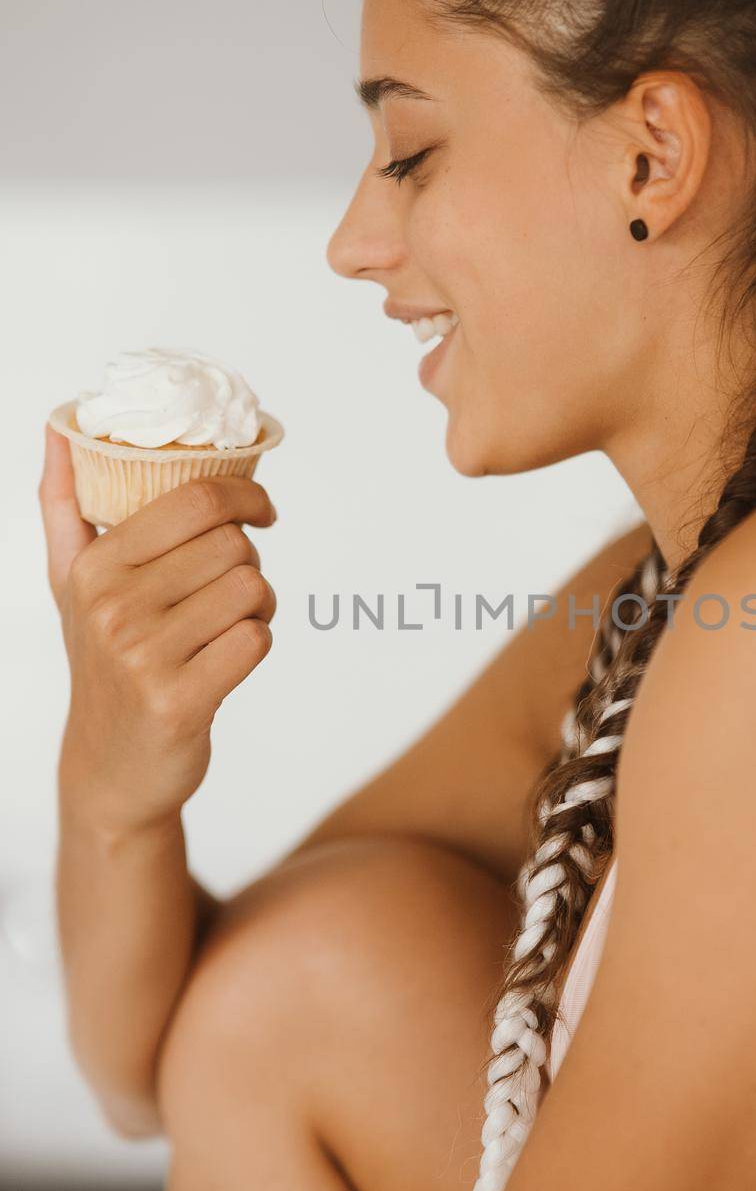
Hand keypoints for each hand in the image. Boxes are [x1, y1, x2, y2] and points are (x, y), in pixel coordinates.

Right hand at [40, 423, 278, 829]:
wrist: (111, 765)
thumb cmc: (102, 659)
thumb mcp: (72, 582)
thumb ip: (64, 502)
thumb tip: (58, 425)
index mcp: (95, 566)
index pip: (195, 499)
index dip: (247, 496)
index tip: (262, 512)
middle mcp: (114, 606)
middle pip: (234, 545)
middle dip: (249, 563)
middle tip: (230, 591)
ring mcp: (145, 656)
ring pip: (253, 590)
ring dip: (258, 607)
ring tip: (227, 626)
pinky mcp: (180, 701)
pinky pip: (257, 641)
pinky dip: (257, 645)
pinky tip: (228, 659)